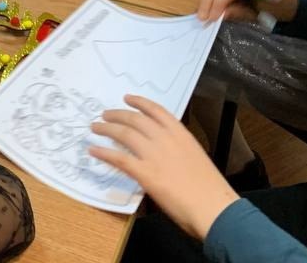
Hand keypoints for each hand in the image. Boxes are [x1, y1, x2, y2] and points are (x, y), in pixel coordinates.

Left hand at [89, 95, 238, 239]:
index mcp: (181, 133)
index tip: (127, 98)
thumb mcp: (195, 157)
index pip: (156, 110)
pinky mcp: (144, 172)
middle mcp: (165, 138)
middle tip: (105, 115)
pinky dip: (103, 153)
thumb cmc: (210, 188)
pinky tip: (93, 150)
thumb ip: (177, 150)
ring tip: (95, 128)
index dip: (139, 102)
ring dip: (107, 129)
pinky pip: (119, 158)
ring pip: (124, 134)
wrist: (213, 208)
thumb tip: (163, 153)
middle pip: (135, 119)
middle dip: (117, 115)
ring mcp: (153, 154)